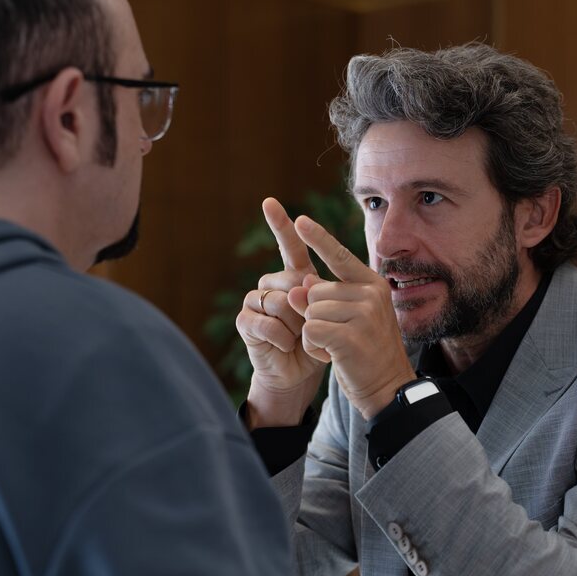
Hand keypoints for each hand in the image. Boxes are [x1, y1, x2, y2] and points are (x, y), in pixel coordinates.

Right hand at [235, 198, 325, 428]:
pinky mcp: (245, 322)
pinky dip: (279, 336)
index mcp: (295, 276)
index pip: (289, 245)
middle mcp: (273, 284)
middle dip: (304, 303)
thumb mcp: (331, 316)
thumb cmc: (320, 341)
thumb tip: (308, 280)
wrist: (302, 373)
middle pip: (287, 278)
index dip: (279, 224)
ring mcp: (256, 302)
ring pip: (275, 300)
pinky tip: (286, 346)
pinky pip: (262, 321)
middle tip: (311, 323)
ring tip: (300, 337)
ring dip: (293, 323)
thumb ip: (325, 294)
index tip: (270, 202)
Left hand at [293, 215, 416, 418]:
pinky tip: (333, 356)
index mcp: (372, 285)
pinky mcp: (349, 335)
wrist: (388, 388)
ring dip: (314, 334)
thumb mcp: (350, 319)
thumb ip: (329, 298)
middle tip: (340, 337)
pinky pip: (309, 330)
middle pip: (314, 291)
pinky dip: (313, 347)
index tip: (300, 220)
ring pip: (310, 312)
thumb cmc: (367, 353)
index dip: (318, 238)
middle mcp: (370, 294)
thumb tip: (300, 284)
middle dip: (315, 316)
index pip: (340, 256)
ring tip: (338, 348)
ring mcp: (362, 314)